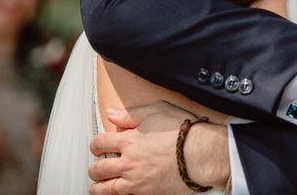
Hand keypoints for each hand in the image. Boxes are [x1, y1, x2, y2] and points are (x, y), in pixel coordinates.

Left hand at [88, 101, 229, 194]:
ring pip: (103, 189)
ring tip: (101, 184)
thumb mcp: (158, 111)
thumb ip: (132, 113)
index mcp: (129, 140)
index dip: (96, 144)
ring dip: (99, 186)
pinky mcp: (146, 193)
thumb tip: (112, 113)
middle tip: (99, 166)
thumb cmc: (184, 132)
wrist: (202, 154)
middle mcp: (128, 162)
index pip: (98, 143)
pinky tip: (122, 189)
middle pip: (96, 169)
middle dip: (95, 167)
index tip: (99, 146)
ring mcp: (135, 181)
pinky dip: (118, 194)